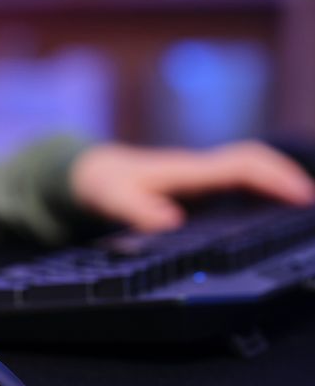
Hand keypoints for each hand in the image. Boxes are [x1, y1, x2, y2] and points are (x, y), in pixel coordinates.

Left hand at [70, 140, 314, 232]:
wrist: (92, 172)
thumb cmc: (105, 184)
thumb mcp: (111, 198)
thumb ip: (136, 210)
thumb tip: (169, 222)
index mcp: (186, 170)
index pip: (240, 165)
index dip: (272, 178)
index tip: (300, 196)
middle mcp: (199, 169)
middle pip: (255, 163)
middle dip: (287, 179)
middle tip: (311, 206)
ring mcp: (201, 176)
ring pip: (250, 172)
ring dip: (278, 186)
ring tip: (304, 211)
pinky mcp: (198, 186)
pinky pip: (239, 183)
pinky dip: (262, 193)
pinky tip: (274, 214)